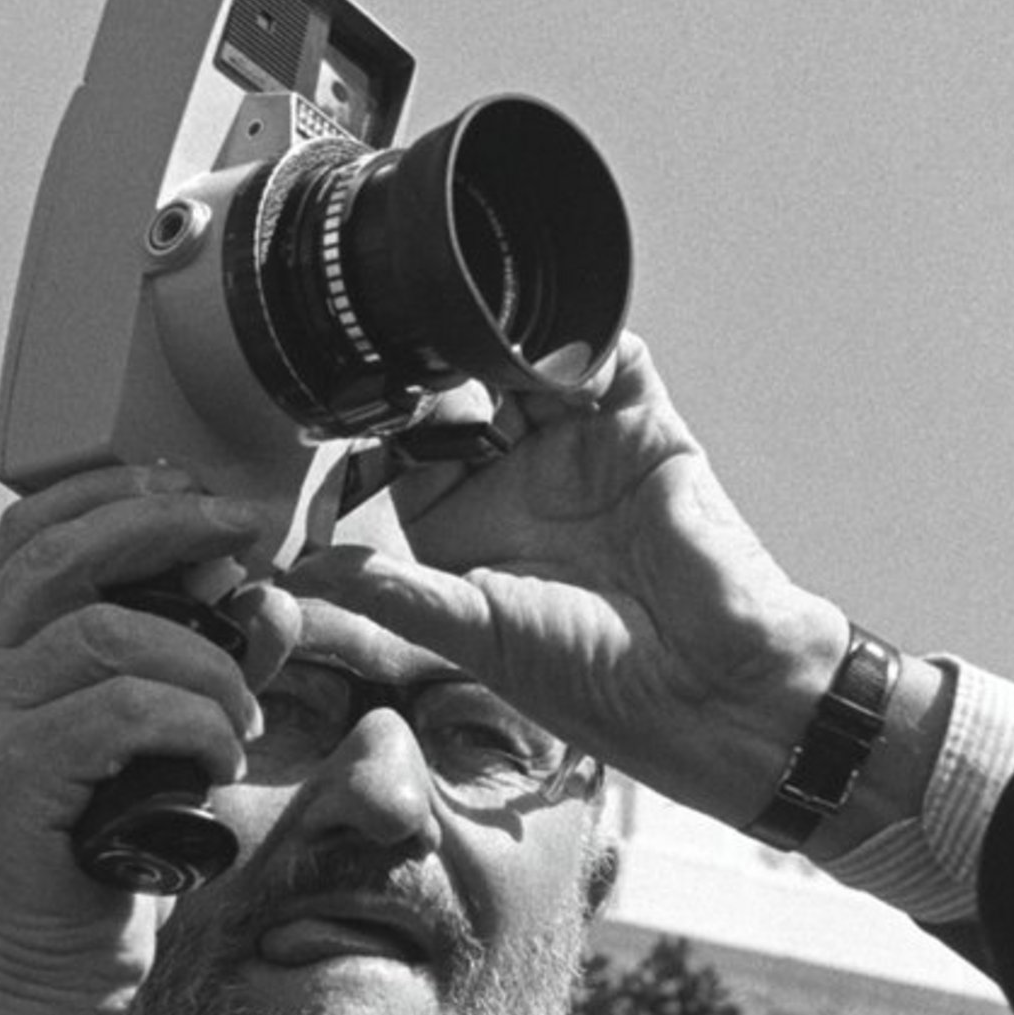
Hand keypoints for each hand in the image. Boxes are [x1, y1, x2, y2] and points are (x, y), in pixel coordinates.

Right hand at [0, 468, 295, 1014]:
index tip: (194, 488)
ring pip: (103, 630)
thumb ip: (206, 667)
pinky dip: (191, 721)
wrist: (36, 973)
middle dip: (168, 530)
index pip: (29, 530)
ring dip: (203, 661)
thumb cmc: (102, 856)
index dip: (110, 491)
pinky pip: (118, 709)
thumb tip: (267, 597)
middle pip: (63, 554)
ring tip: (241, 719)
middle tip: (251, 542)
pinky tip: (218, 760)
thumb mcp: (162, 743)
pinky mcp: (4, 775)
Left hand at [288, 336, 893, 836]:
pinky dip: (594, 334)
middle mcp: (521, 486)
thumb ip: (392, 593)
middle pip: (466, 394)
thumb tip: (299, 574)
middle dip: (446, 364)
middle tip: (432, 342)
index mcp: (466, 531)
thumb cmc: (597, 682)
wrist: (714, 685)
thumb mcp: (476, 635)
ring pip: (533, 366)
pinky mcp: (647, 431)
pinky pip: (617, 361)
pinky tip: (567, 333)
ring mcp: (585, 452)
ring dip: (512, 340)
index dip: (387, 417)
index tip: (369, 389)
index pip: (406, 450)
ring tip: (495, 330)